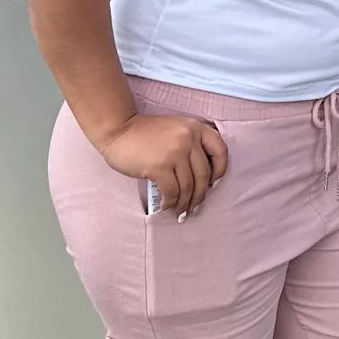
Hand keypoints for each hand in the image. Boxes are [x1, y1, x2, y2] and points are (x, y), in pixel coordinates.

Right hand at [97, 112, 227, 214]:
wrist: (118, 129)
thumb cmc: (145, 133)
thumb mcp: (176, 129)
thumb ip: (191, 143)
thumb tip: (202, 177)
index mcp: (195, 128)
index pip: (220, 151)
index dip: (220, 170)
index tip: (213, 183)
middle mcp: (188, 138)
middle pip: (203, 174)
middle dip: (200, 195)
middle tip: (194, 207)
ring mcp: (174, 152)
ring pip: (188, 186)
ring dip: (185, 203)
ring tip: (180, 211)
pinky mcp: (159, 166)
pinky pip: (172, 191)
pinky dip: (171, 202)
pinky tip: (167, 206)